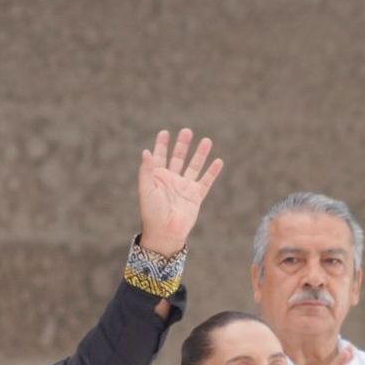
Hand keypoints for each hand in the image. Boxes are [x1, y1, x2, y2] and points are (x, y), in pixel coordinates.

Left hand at [137, 128, 222, 255]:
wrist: (165, 233)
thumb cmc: (152, 213)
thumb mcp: (146, 189)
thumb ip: (146, 170)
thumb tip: (145, 151)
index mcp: (158, 178)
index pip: (160, 157)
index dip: (162, 145)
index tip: (165, 132)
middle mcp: (172, 180)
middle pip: (178, 158)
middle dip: (182, 145)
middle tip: (187, 131)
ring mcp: (184, 188)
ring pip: (194, 166)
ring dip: (200, 154)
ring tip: (207, 140)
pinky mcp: (196, 196)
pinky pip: (206, 181)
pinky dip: (212, 172)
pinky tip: (218, 161)